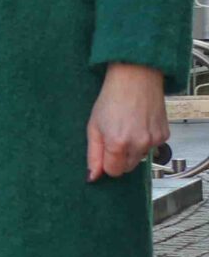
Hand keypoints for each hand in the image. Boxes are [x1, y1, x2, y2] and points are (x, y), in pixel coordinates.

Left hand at [88, 62, 168, 180]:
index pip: (114, 172)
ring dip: (133, 149)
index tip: (105, 151)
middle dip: (119, 158)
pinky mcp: (164, 135)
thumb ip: (93, 155)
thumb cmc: (111, 100)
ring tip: (127, 128)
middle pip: (127, 167)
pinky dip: (145, 140)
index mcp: (118, 144)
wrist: (135, 79)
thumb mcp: (93, 127)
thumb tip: (92, 177)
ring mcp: (154, 140)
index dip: (107, 164)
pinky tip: (140, 124)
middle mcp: (138, 144)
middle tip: (115, 137)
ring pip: (140, 158)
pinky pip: (152, 147)